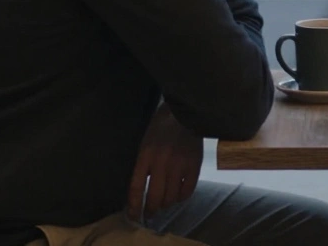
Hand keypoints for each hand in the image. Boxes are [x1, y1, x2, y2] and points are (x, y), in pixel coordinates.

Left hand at [126, 103, 202, 222]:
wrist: (185, 112)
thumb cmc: (161, 126)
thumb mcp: (146, 143)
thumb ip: (144, 164)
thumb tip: (142, 189)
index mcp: (146, 156)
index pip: (137, 187)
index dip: (134, 205)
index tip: (133, 216)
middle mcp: (162, 163)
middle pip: (155, 197)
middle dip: (150, 210)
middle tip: (149, 214)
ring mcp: (179, 165)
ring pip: (171, 197)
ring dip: (165, 204)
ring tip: (164, 204)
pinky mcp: (194, 165)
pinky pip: (187, 191)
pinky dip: (181, 197)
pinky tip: (178, 195)